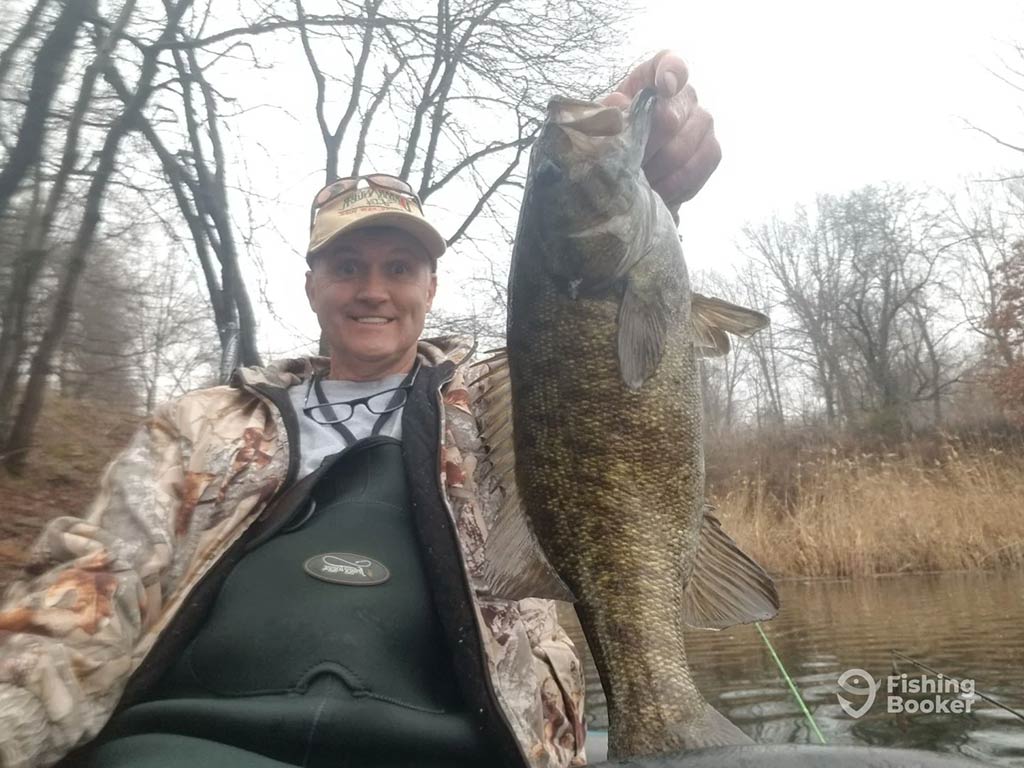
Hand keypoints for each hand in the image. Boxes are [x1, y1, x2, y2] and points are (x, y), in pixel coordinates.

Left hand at [603, 51, 721, 211]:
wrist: (631, 166)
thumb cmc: (615, 137)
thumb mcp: (604, 122)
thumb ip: (608, 112)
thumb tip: (618, 103)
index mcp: (655, 77)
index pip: (671, 64)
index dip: (671, 72)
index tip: (664, 87)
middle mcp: (685, 95)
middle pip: (670, 119)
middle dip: (644, 148)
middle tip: (626, 166)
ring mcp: (703, 122)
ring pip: (683, 149)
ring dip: (656, 172)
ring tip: (638, 184)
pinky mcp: (711, 150)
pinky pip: (699, 168)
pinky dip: (676, 185)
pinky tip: (659, 191)